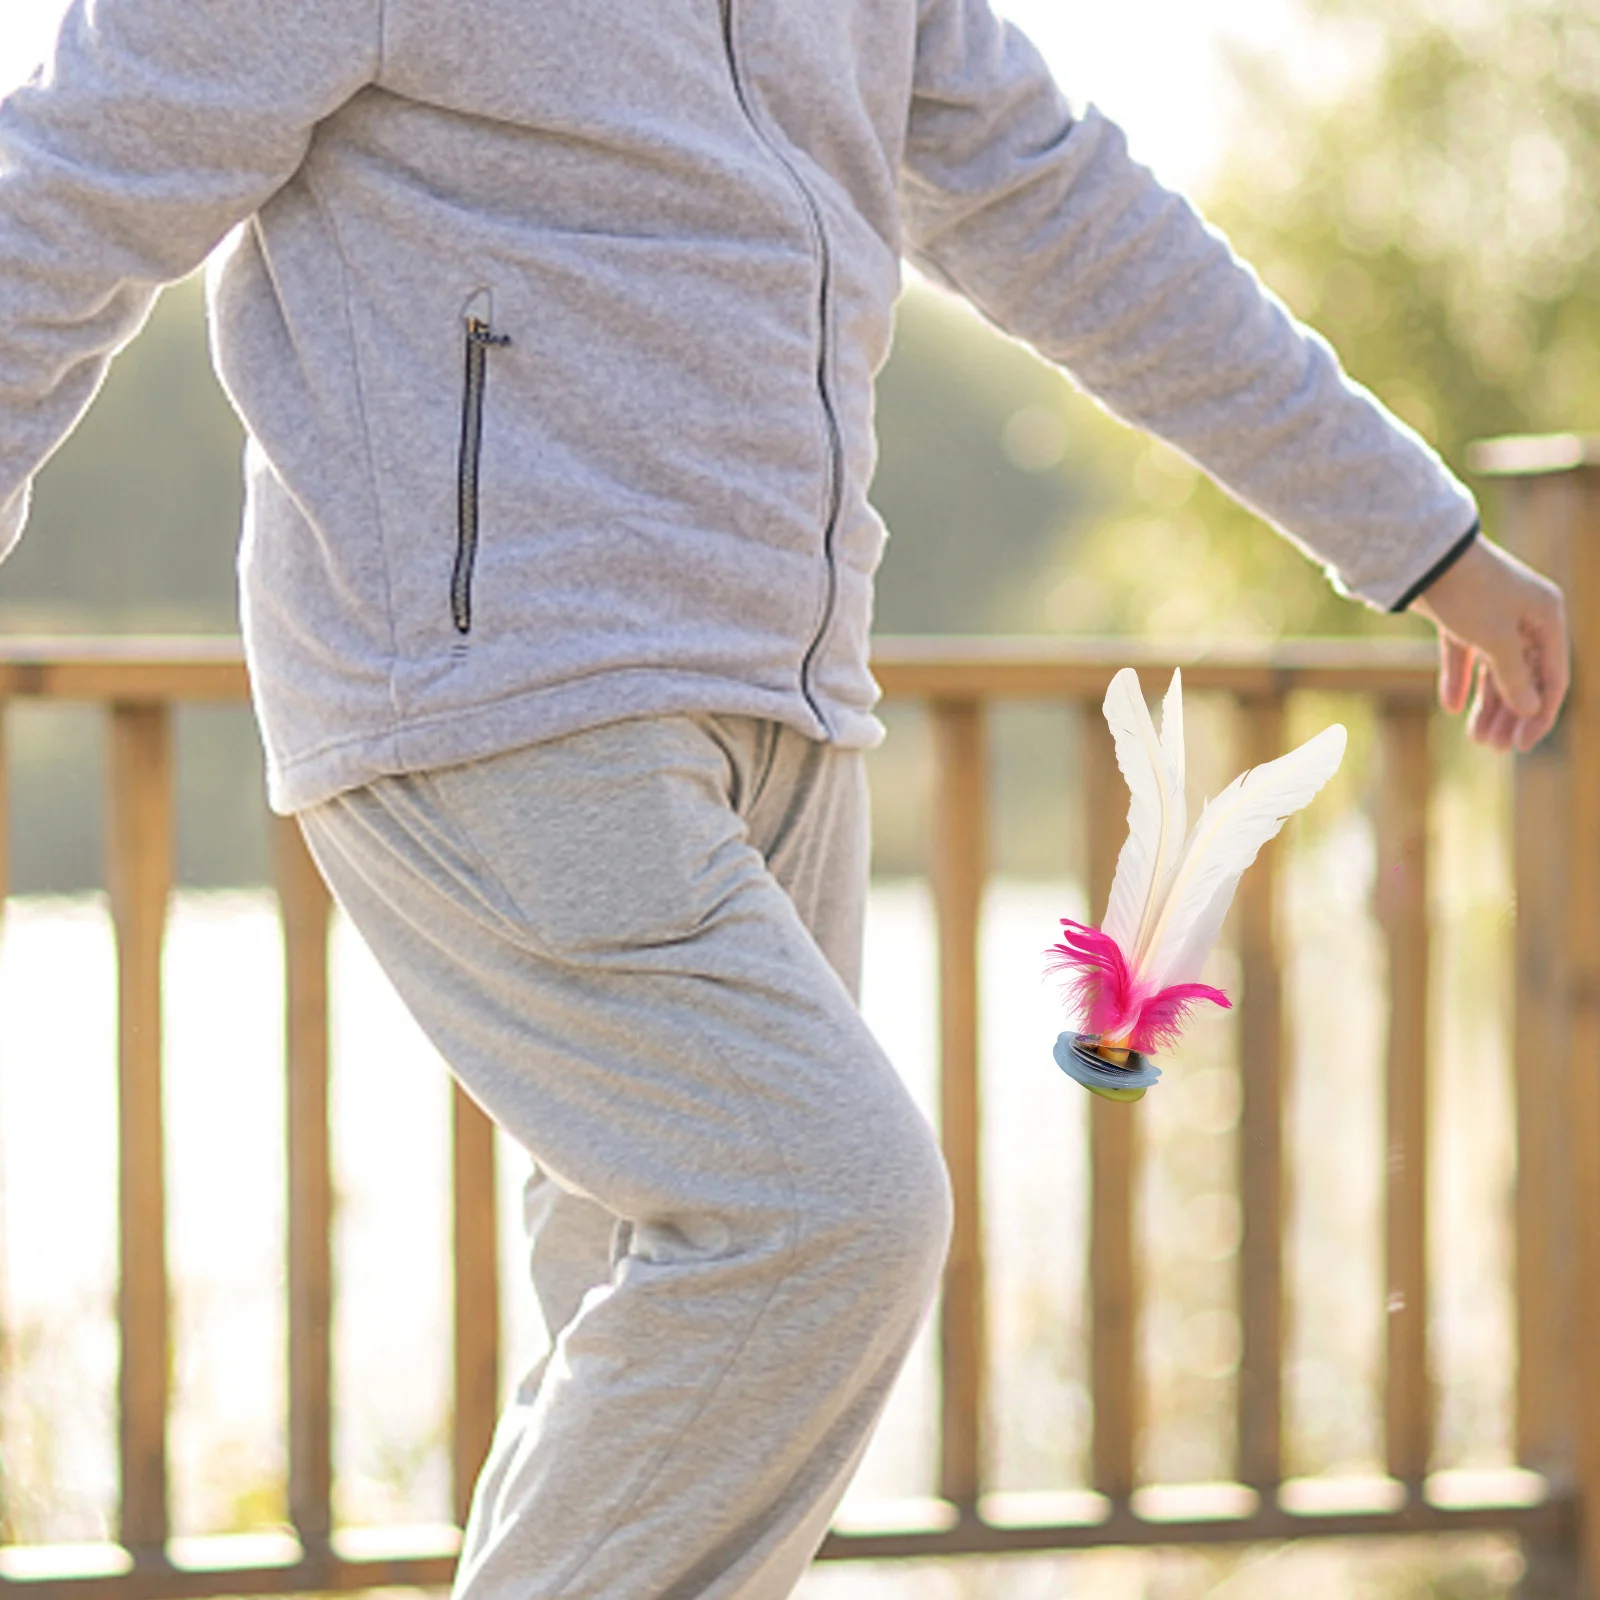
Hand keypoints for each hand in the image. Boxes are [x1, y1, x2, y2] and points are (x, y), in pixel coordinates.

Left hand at [1409, 534, 1567, 752]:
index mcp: (1548, 616)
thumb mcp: (1497, 640)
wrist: (1424, 555)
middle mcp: (1525, 616)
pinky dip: (1460, 680)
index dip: (1539, 714)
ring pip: (1494, 668)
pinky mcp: (1460, 616)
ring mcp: (1492, 615)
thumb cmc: (1470, 593)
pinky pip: (1465, 655)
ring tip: (1475, 738)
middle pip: (1523, 676)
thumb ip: (1514, 677)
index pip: (1553, 677)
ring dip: (1486, 704)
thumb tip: (1530, 709)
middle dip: (1509, 714)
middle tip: (1492, 748)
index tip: (1522, 745)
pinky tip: (1453, 707)